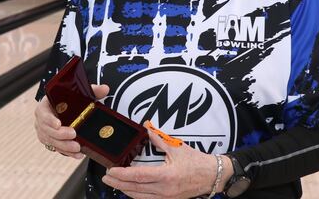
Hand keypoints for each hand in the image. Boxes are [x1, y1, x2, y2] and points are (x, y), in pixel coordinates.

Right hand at [34, 84, 109, 158]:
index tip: (59, 124)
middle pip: (47, 130)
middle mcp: (42, 120)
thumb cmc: (69, 101)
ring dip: (64, 146)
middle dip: (60, 135)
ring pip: (52, 141)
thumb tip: (105, 88)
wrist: (65, 109)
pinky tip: (77, 154)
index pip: (43, 113)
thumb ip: (92, 90)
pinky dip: (67, 152)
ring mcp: (44, 132)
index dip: (49, 119)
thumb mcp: (79, 94)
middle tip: (73, 135)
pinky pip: (57, 148)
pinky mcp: (50, 141)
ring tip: (77, 148)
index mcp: (46, 105)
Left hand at [102, 125, 233, 198]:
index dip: (122, 174)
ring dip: (124, 190)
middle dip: (118, 183)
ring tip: (113, 182)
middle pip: (135, 189)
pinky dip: (135, 194)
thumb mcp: (177, 147)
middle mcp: (165, 190)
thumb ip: (159, 138)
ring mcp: (166, 198)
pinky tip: (129, 189)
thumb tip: (146, 127)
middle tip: (106, 177)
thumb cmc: (197, 162)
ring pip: (139, 197)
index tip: (111, 170)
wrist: (212, 176)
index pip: (138, 176)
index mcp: (167, 176)